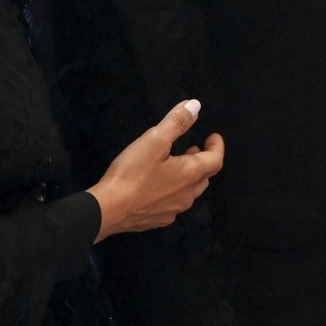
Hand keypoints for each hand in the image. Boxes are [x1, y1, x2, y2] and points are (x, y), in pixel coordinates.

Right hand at [87, 99, 223, 242]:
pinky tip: (158, 186)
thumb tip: (196, 105)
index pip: (215, 160)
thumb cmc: (133, 173)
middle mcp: (187, 195)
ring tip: (176, 164)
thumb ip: (176, 123)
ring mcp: (173, 211)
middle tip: (191, 148)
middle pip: (204, 177)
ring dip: (188, 176)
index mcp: (190, 175)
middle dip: (201, 161)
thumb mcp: (154, 141)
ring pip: (189, 192)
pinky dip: (173, 191)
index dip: (217, 146)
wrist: (108, 211)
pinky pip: (174, 203)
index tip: (212, 136)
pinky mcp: (158, 220)